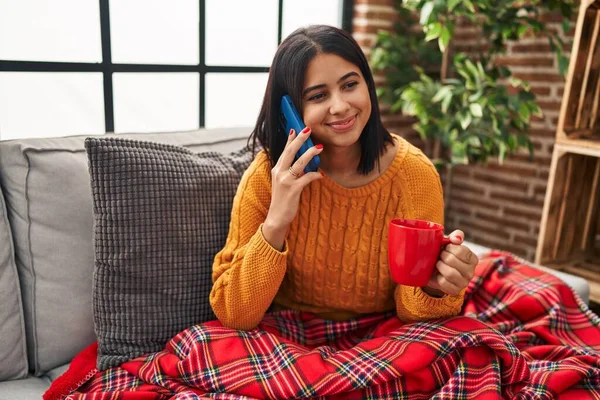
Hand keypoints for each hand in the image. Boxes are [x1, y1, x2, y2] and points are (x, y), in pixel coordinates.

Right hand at [262, 127, 323, 249]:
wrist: (277, 218)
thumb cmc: (283, 200)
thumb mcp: (284, 183)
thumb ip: (291, 173)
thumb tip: (305, 165)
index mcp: (276, 170)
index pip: (284, 151)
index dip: (289, 139)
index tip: (295, 128)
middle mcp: (279, 173)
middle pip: (290, 152)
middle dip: (299, 140)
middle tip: (308, 129)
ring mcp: (285, 181)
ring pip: (299, 163)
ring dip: (310, 154)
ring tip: (319, 148)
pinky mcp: (293, 190)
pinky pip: (306, 178)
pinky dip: (314, 175)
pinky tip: (320, 175)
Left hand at [423, 230, 477, 296]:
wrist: (435, 272)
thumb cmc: (444, 255)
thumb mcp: (449, 244)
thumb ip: (456, 237)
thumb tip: (457, 238)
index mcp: (472, 258)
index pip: (462, 250)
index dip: (449, 248)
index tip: (445, 248)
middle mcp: (471, 271)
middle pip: (452, 260)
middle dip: (442, 256)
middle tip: (440, 256)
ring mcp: (464, 282)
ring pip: (450, 273)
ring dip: (439, 266)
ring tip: (438, 264)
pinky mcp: (454, 290)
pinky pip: (444, 283)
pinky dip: (437, 277)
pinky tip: (438, 274)